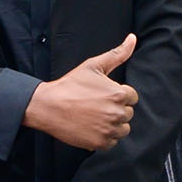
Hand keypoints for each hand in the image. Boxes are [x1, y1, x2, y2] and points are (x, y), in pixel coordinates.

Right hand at [25, 35, 138, 151]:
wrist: (48, 106)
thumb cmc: (70, 85)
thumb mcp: (93, 65)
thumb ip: (117, 54)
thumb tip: (133, 38)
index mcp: (119, 94)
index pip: (132, 98)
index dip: (118, 95)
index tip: (103, 95)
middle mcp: (117, 113)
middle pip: (128, 114)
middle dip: (116, 109)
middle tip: (96, 106)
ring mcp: (109, 130)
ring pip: (123, 129)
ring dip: (113, 124)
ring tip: (95, 116)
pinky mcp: (100, 143)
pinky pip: (113, 142)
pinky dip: (105, 137)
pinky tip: (91, 127)